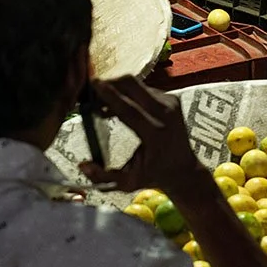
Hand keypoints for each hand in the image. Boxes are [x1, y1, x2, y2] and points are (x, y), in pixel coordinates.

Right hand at [77, 75, 207, 195]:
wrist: (184, 169)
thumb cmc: (154, 175)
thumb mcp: (128, 182)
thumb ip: (103, 177)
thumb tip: (82, 165)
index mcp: (154, 133)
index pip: (128, 108)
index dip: (109, 95)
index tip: (93, 84)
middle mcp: (164, 114)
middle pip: (132, 85)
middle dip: (110, 83)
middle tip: (93, 92)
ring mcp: (170, 104)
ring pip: (138, 84)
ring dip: (118, 89)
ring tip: (102, 102)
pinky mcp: (172, 99)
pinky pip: (145, 89)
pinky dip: (129, 93)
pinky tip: (119, 105)